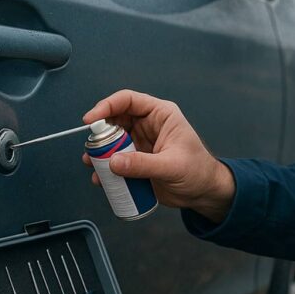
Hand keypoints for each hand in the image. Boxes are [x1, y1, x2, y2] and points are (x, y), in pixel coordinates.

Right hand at [82, 90, 234, 222]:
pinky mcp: (135, 160)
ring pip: (111, 141)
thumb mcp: (172, 166)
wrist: (203, 193)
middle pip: (115, 120)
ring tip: (93, 164)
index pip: (129, 100)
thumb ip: (143, 164)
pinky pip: (114, 160)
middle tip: (92, 148)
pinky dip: (105, 168)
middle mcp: (148, 125)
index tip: (91, 120)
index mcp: (161, 115)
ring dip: (99, 152)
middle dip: (100, 133)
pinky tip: (102, 179)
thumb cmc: (198, 171)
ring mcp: (140, 143)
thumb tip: (114, 162)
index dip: (107, 106)